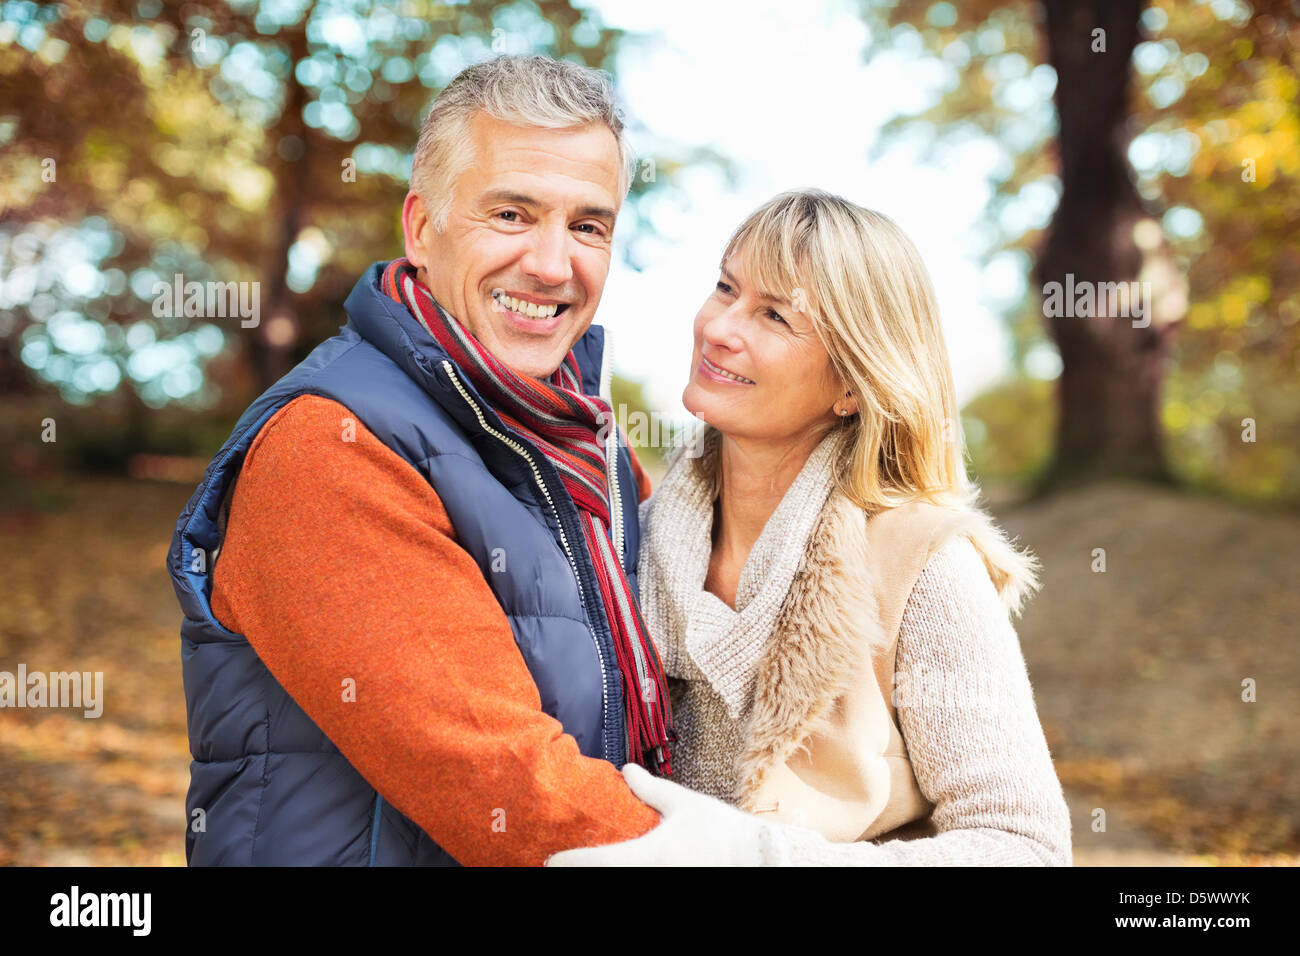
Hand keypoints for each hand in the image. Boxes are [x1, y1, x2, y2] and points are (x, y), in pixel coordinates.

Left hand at [544, 763, 796, 865]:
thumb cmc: (722, 830)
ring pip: (619, 885)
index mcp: (649, 855)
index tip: (550, 859)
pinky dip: (622, 877)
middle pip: (603, 880)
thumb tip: (624, 770)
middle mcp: (650, 877)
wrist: (758, 859)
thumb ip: (650, 789)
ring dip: (601, 875)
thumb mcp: (683, 804)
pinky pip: (639, 884)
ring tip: (583, 867)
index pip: (597, 862)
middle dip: (580, 873)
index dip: (568, 862)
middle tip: (559, 865)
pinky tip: (618, 868)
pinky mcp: (672, 889)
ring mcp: (661, 887)